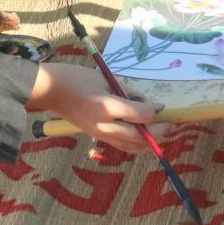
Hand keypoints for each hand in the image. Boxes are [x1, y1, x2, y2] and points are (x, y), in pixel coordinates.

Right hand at [28, 62, 169, 154]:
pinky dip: (136, 144)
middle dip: (159, 131)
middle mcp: (105, 125)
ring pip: (132, 146)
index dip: (154, 111)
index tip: (161, 106)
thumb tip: (150, 104)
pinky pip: (121, 145)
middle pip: (139, 136)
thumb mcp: (107, 79)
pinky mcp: (97, 136)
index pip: (140, 115)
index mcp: (107, 106)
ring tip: (163, 133)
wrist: (51, 91)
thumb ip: (129, 92)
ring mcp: (100, 134)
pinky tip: (145, 138)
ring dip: (150, 142)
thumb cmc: (78, 78)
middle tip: (172, 124)